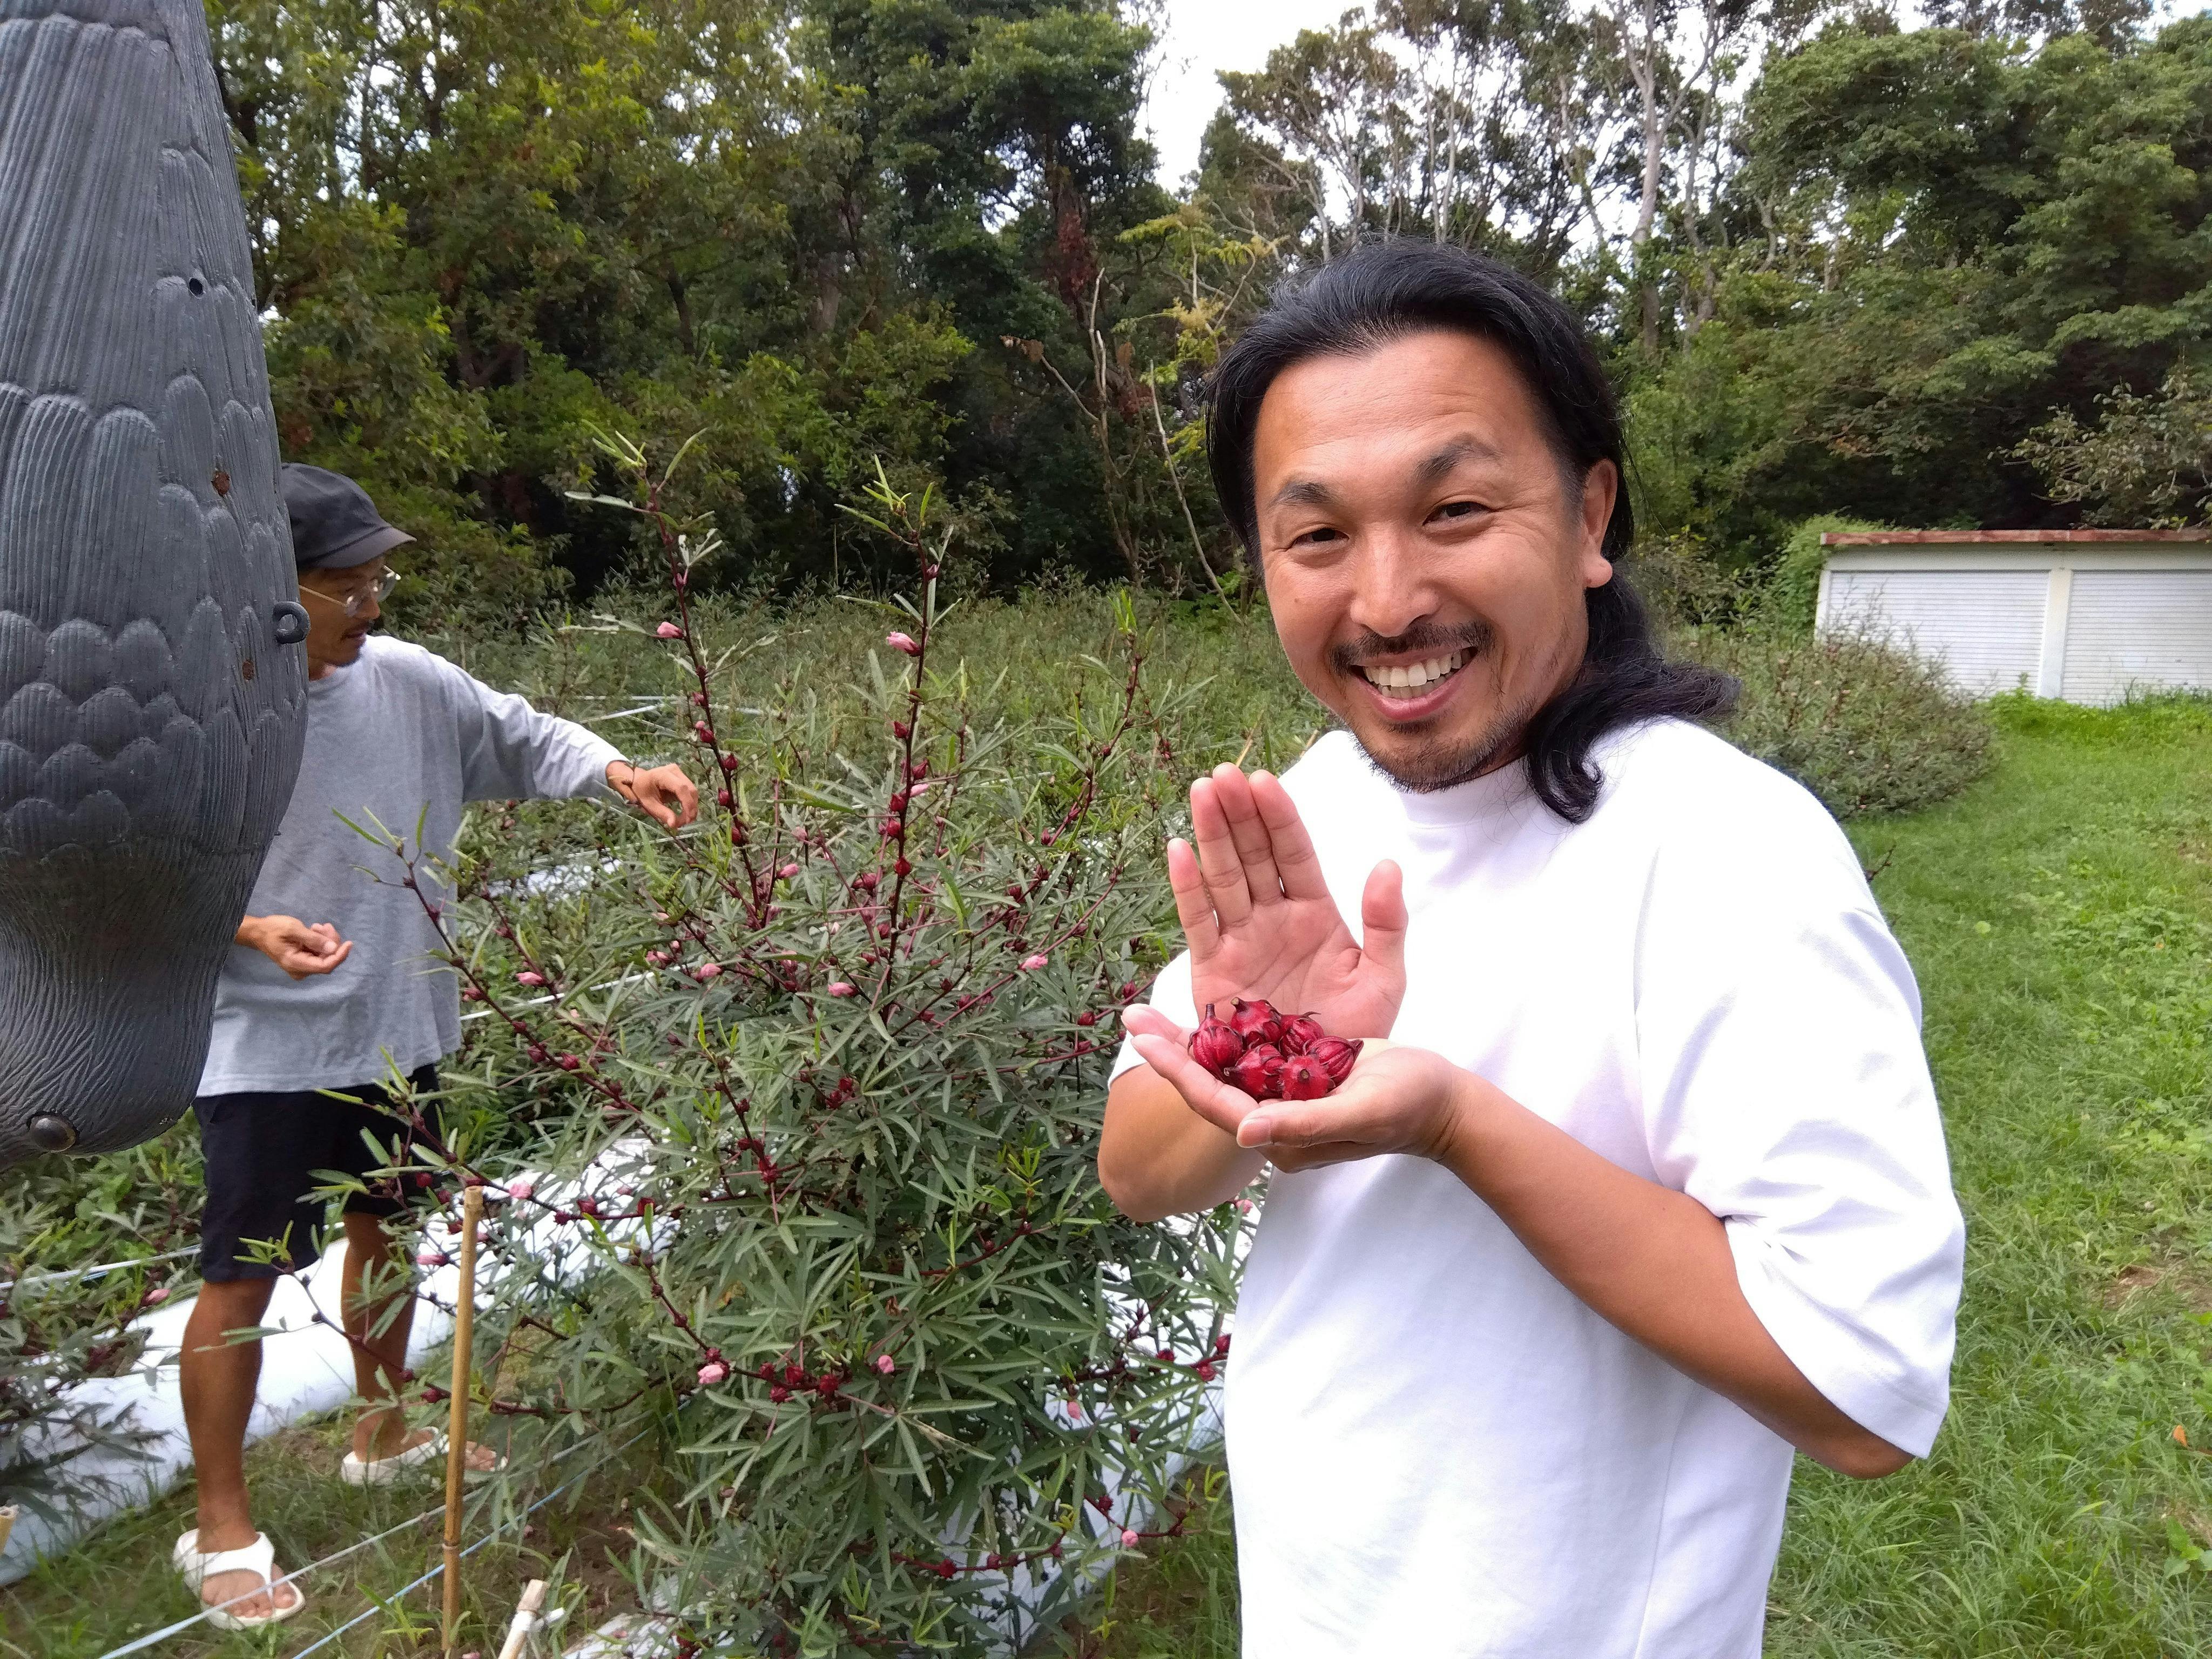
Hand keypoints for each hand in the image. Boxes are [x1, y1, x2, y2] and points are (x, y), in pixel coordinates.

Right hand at [239, 915, 352, 978]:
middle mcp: (300, 970)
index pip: (325, 966)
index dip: (339, 956)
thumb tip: (333, 947)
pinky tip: (314, 930)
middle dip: (331, 942)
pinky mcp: (304, 961)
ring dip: (325, 939)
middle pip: (327, 960)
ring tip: (317, 926)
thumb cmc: (273, 929)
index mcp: (295, 964)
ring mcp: (302, 967)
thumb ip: (313, 939)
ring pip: (324, 955)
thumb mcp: (293, 929)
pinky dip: (321, 941)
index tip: (349, 943)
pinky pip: (319, 952)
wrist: (259, 932)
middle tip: (325, 926)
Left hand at [608, 761, 698, 828]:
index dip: (687, 803)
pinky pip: (690, 792)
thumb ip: (662, 813)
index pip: (681, 788)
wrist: (638, 781)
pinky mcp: (682, 779)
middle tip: (686, 823)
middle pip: (690, 790)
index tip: (687, 819)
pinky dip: (689, 804)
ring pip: (693, 792)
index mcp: (663, 775)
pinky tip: (686, 814)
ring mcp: (679, 774)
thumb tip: (674, 824)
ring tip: (684, 820)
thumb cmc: (641, 791)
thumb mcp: (648, 804)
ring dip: (692, 807)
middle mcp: (674, 771)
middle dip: (691, 808)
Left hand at [1125, 1004, 1465, 1174]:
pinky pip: (1249, 1054)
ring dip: (1189, 1040)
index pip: (1217, 1105)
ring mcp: (1283, 1098)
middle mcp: (1273, 1120)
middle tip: (1131, 1016)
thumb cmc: (1412, 1106)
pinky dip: (1225, 1030)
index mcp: (1283, 1137)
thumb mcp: (1363, 1112)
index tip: (1144, 1040)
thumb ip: (1305, 1124)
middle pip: (1210, 1086)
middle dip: (1170, 1053)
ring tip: (1150, 1010)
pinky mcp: (1296, 1075)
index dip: (1179, 1072)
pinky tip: (1203, 1007)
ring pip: (1225, 1069)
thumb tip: (1245, 1133)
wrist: (1444, 1102)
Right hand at [1172, 765, 1405, 1038]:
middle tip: (1222, 774)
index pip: (1294, 854)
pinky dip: (1188, 887)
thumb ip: (1388, 924)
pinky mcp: (1214, 970)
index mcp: (1316, 914)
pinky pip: (1199, 921)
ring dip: (1211, 835)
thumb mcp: (1385, 981)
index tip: (1263, 780)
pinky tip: (1178, 849)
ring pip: (1224, 878)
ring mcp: (1242, 941)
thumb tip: (1387, 864)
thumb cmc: (1356, 1035)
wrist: (1320, 1090)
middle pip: (1252, 855)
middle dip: (1238, 814)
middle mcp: (1274, 919)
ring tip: (1201, 792)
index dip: (1279, 817)